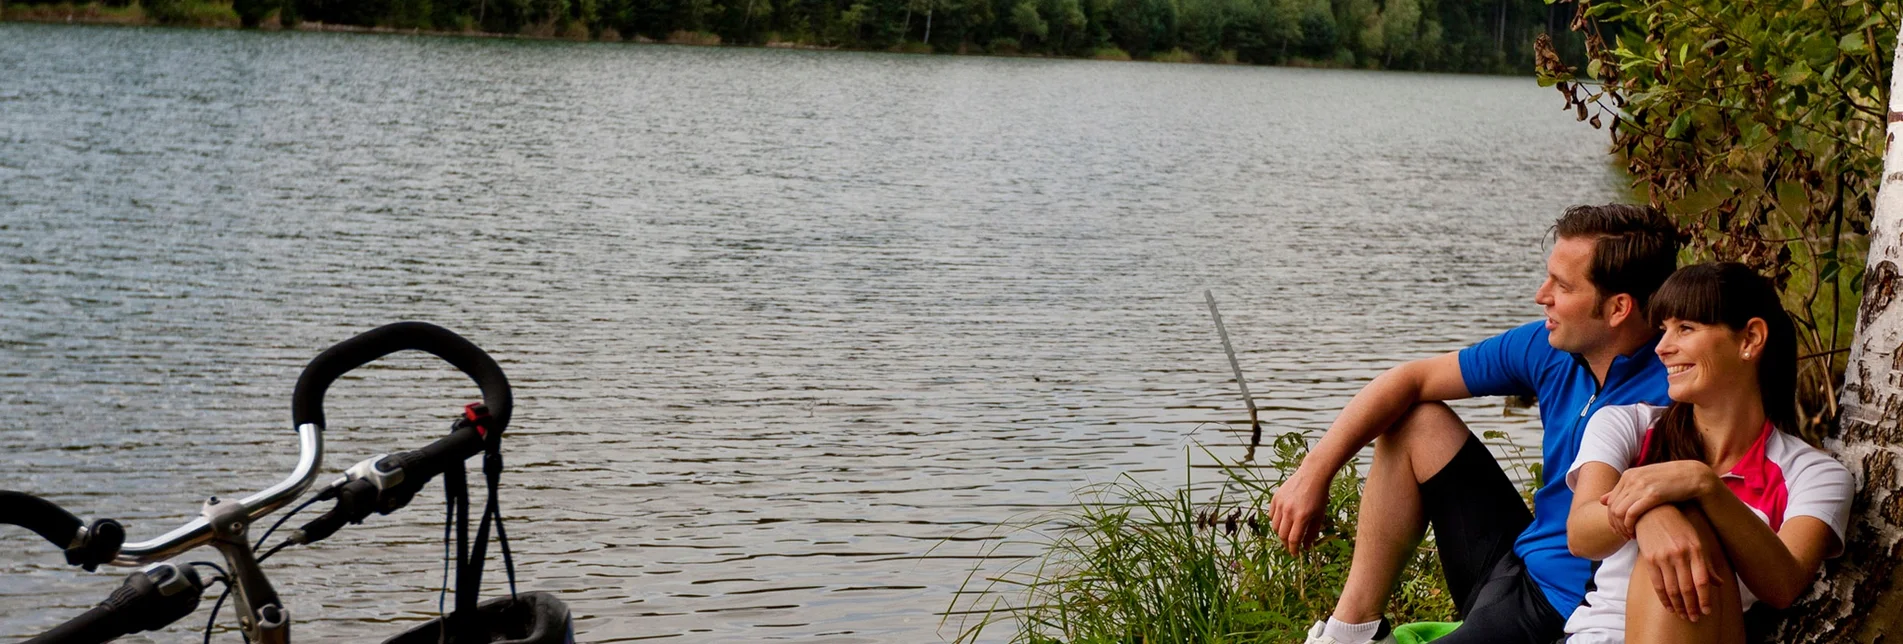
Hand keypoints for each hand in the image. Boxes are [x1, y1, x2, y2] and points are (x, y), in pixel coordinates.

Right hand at [1267, 466, 1330, 553]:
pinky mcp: (1275, 497)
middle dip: (1286, 544)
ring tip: (1288, 532)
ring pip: (1274, 526)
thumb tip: (1306, 547)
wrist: (1313, 475)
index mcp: (1302, 517)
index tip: (1295, 554)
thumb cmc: (1319, 496)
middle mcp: (1289, 511)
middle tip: (1291, 546)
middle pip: (1282, 535)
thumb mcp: (1319, 516)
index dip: (1293, 550)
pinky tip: (1283, 520)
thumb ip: (1312, 533)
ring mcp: (1280, 503)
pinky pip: (1271, 515)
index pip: (1293, 540)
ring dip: (1281, 533)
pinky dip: (1276, 520)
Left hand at [1603, 461, 1716, 537]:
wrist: (1694, 476)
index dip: (1611, 519)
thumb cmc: (1670, 483)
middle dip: (1615, 525)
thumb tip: (1602, 500)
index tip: (1620, 530)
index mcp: (1628, 475)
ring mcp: (1641, 485)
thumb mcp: (1645, 483)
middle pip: (1612, 508)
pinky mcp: (1652, 494)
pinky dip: (1630, 526)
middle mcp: (1631, 479)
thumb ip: (1624, 490)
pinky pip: (1631, 514)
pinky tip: (1636, 534)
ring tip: (1630, 536)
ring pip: (1618, 512)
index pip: (1609, 501)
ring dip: (1622, 528)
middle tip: (1623, 536)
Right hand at [1632, 506, 1723, 621]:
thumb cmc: (1678, 526)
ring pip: (1672, 589)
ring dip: (1678, 606)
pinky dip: (1663, 598)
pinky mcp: (1650, 558)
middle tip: (1694, 618)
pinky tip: (1668, 606)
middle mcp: (1681, 554)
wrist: (1652, 511)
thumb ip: (1706, 564)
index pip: (1702, 581)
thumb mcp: (1696, 541)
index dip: (1704, 599)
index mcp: (1696, 549)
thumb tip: (1718, 583)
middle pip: (1687, 588)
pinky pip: (1657, 584)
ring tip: (1683, 615)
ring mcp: (1664, 557)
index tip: (1707, 611)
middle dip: (1691, 607)